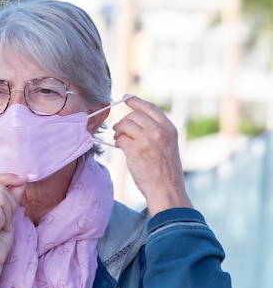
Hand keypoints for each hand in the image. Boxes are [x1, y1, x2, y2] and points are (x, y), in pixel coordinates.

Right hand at [0, 173, 26, 287]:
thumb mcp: (9, 214)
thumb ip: (13, 196)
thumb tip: (22, 178)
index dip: (8, 176)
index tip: (24, 178)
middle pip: (0, 189)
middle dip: (10, 206)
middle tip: (5, 222)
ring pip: (0, 198)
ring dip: (7, 214)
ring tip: (0, 226)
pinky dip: (3, 221)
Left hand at [113, 95, 192, 215]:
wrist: (166, 189)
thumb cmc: (165, 171)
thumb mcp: (168, 145)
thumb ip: (155, 132)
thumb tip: (132, 122)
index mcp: (169, 128)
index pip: (150, 108)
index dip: (136, 101)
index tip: (126, 98)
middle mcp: (159, 131)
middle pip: (134, 115)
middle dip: (124, 121)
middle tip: (119, 130)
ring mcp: (148, 139)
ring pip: (126, 124)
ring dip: (119, 131)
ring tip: (119, 140)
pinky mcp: (136, 150)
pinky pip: (121, 139)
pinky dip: (118, 142)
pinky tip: (121, 148)